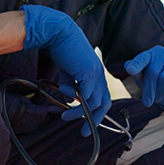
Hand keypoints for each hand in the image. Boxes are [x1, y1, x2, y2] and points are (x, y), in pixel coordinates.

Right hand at [21, 5, 110, 134]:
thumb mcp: (67, 72)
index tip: (86, 126)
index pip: (102, 98)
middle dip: (94, 120)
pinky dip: (74, 96)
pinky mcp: (88, 72)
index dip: (96, 114)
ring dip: (79, 112)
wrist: (59, 32)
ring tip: (65, 116)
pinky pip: (85, 93)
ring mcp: (96, 74)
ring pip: (94, 102)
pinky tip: (63, 89)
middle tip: (83, 132)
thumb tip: (70, 101)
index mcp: (96, 75)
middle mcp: (99, 75)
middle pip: (104, 104)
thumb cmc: (62, 50)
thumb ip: (70, 87)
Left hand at [124, 45, 163, 113]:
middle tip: (147, 102)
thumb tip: (129, 66)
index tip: (130, 70)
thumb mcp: (144, 77)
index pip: (142, 59)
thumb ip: (136, 72)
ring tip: (158, 97)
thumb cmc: (156, 80)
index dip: (136, 65)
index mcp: (151, 54)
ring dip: (160, 92)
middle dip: (149, 90)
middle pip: (153, 72)